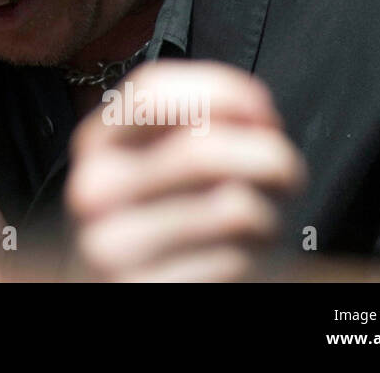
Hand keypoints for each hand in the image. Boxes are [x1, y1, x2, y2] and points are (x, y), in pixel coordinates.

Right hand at [66, 60, 305, 281]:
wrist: (111, 286)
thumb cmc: (150, 217)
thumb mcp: (149, 160)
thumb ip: (190, 123)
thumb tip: (257, 114)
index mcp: (96, 144)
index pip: (152, 92)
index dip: (221, 89)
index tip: (261, 109)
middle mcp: (94, 191)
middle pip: (203, 150)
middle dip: (267, 155)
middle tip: (285, 171)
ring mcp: (113, 247)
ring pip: (233, 208)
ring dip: (269, 214)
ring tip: (258, 222)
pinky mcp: (145, 290)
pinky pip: (234, 261)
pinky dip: (252, 259)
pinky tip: (236, 258)